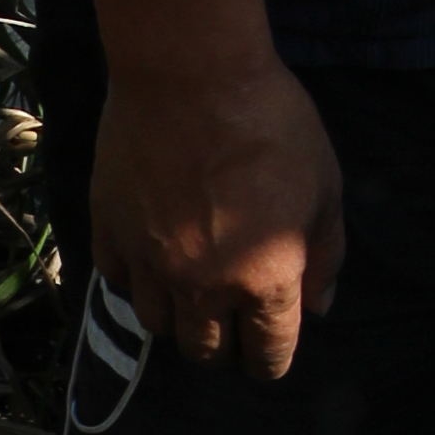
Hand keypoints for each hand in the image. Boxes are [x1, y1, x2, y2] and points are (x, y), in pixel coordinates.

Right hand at [89, 51, 346, 380]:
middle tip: (231, 321)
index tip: (270, 351)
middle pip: (206, 351)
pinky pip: (119, 280)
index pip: (268, 355)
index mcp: (264, 281)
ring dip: (179, 318)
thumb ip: (325, 255)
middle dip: (224, 345)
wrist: (189, 74)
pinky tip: (152, 256)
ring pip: (157, 324)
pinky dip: (138, 280)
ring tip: (189, 292)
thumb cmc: (272, 124)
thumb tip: (317, 305)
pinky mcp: (109, 232)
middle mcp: (202, 287)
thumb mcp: (325, 187)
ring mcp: (149, 263)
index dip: (272, 360)